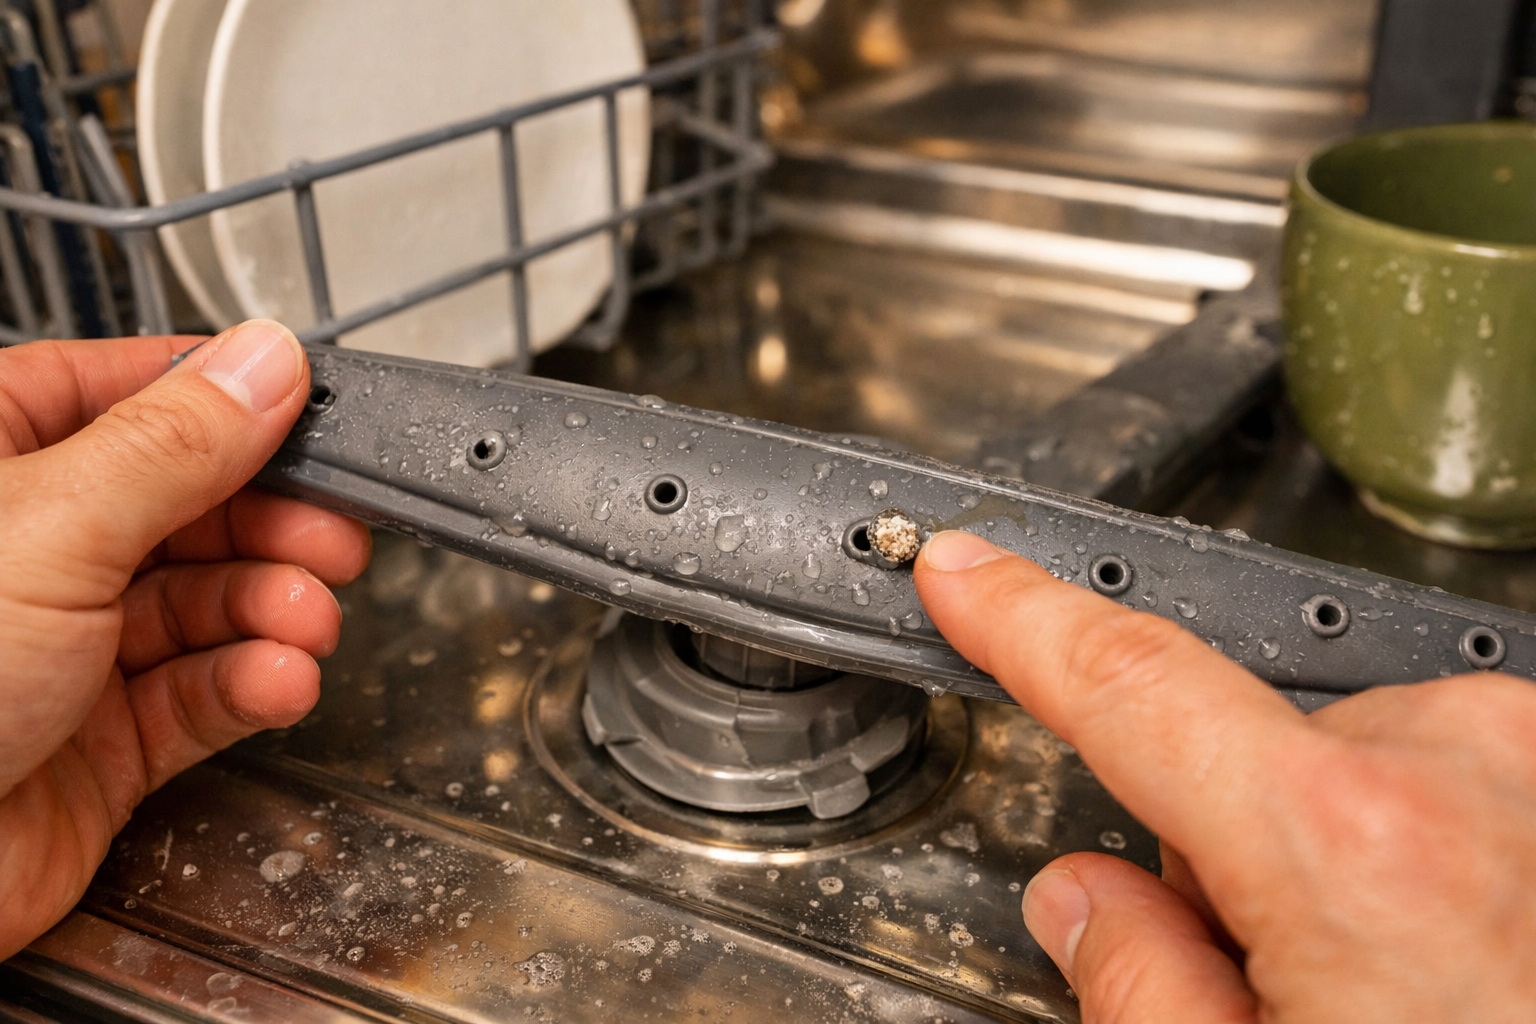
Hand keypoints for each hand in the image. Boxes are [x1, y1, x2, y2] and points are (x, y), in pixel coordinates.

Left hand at [0, 321, 369, 958]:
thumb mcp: (50, 528)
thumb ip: (172, 444)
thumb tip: (265, 361)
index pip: (130, 394)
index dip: (226, 406)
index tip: (309, 415)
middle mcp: (33, 548)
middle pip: (191, 505)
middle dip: (273, 525)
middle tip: (334, 538)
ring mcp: (67, 647)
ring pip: (207, 602)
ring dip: (273, 610)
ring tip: (307, 621)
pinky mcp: (102, 739)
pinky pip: (202, 693)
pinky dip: (254, 684)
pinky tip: (281, 679)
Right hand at [916, 531, 1535, 1023]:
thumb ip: (1138, 990)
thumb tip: (1083, 904)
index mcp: (1352, 849)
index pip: (1134, 687)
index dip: (1024, 621)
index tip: (967, 568)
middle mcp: (1467, 776)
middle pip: (1253, 757)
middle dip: (1232, 846)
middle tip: (1272, 981)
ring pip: (1358, 770)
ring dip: (1341, 858)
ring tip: (1394, 992)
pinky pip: (1453, 786)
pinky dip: (1426, 855)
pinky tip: (1457, 965)